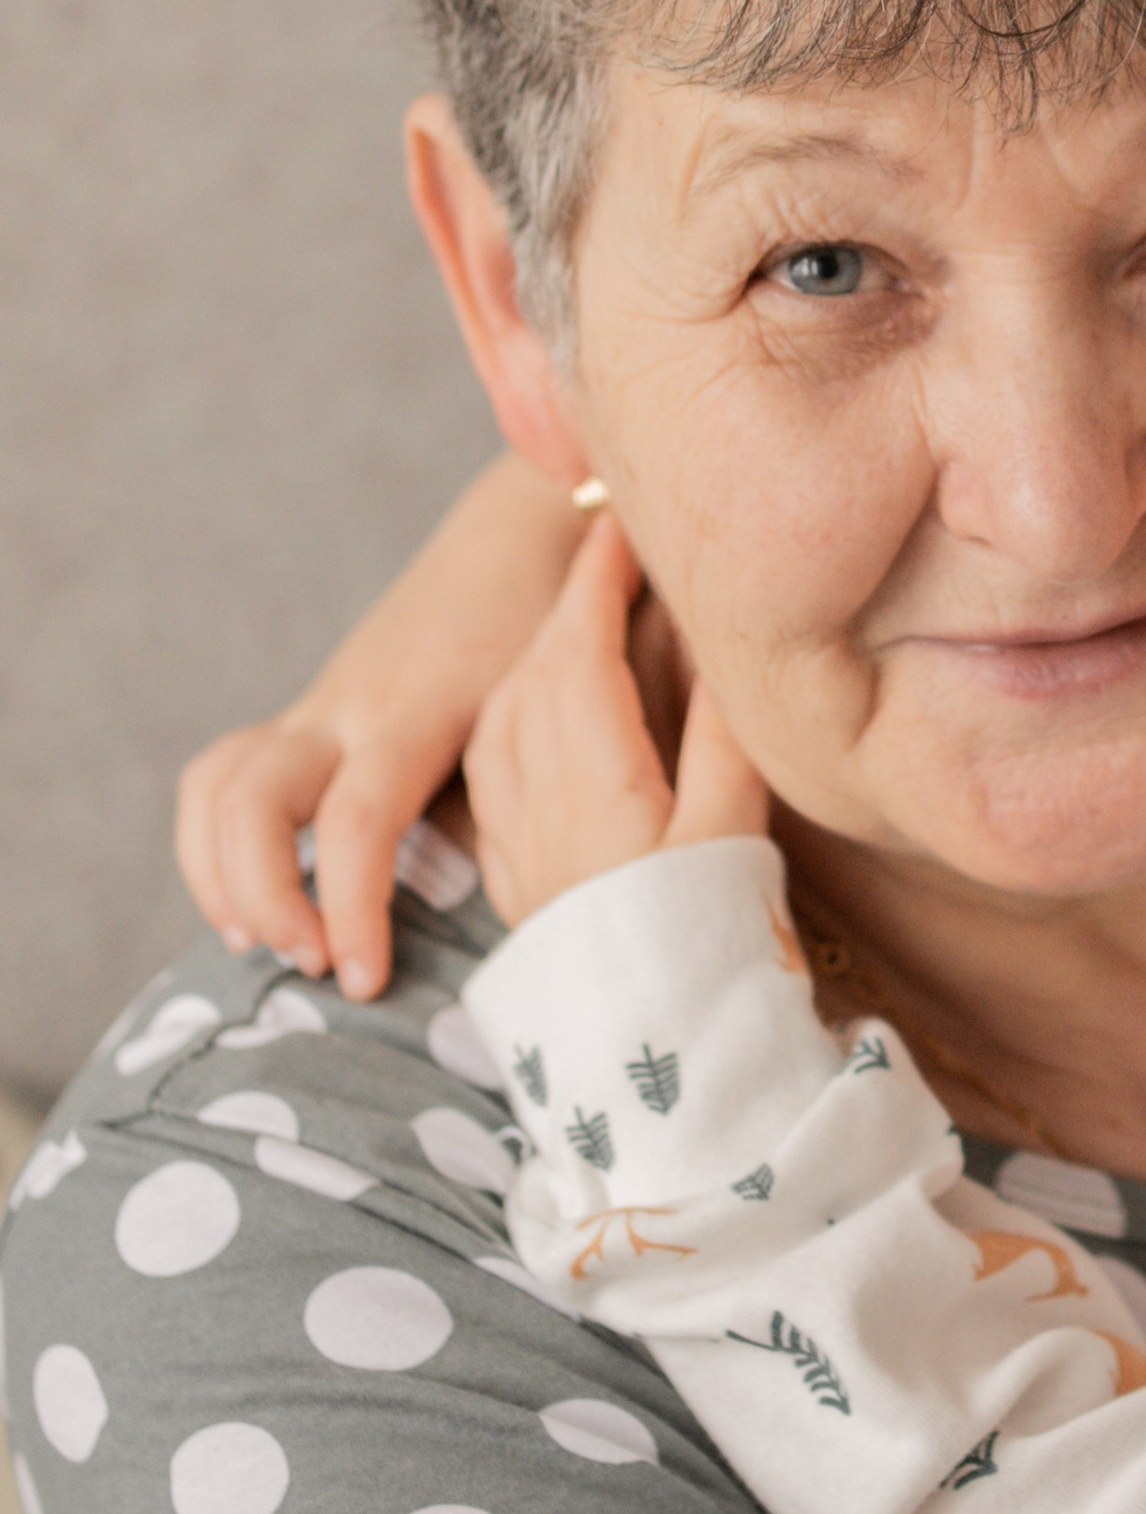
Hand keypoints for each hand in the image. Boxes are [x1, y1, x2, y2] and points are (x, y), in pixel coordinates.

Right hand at [175, 455, 584, 996]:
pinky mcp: (310, 713)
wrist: (528, 535)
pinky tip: (253, 904)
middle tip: (312, 965)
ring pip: (219, 783)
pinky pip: (226, 773)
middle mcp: (352, 708)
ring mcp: (321, 706)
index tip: (364, 978)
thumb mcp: (557, 708)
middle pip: (253, 801)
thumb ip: (538, 792)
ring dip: (221, 873)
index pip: (358, 821)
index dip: (351, 907)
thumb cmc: (560, 630)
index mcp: (418, 713)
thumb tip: (552, 908)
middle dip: (263, 894)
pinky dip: (217, 841)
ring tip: (261, 944)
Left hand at [465, 511, 767, 923]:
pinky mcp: (515, 885)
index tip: (620, 522)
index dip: (598, 576)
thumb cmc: (702, 941)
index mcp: (589, 770)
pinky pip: (490, 780)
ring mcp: (515, 843)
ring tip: (576, 632)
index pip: (577, 642)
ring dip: (534, 663)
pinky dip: (513, 728)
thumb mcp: (728, 829)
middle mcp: (534, 796)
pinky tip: (536, 732)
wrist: (645, 1063)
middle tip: (610, 562)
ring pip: (501, 721)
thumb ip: (719, 732)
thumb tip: (720, 649)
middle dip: (567, 607)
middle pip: (533, 671)